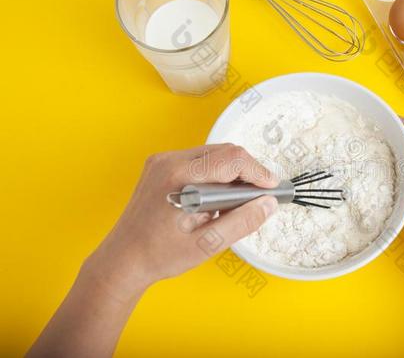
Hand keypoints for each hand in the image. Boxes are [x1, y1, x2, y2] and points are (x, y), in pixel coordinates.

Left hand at [83, 143, 278, 300]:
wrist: (123, 259)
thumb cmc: (158, 254)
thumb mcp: (207, 244)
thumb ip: (241, 222)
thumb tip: (268, 204)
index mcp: (178, 177)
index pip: (231, 160)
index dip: (257, 172)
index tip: (271, 188)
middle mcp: (168, 162)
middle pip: (224, 152)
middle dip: (247, 172)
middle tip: (257, 198)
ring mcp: (163, 161)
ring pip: (213, 154)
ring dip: (231, 174)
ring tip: (235, 202)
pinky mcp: (161, 166)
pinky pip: (199, 161)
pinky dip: (216, 175)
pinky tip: (216, 199)